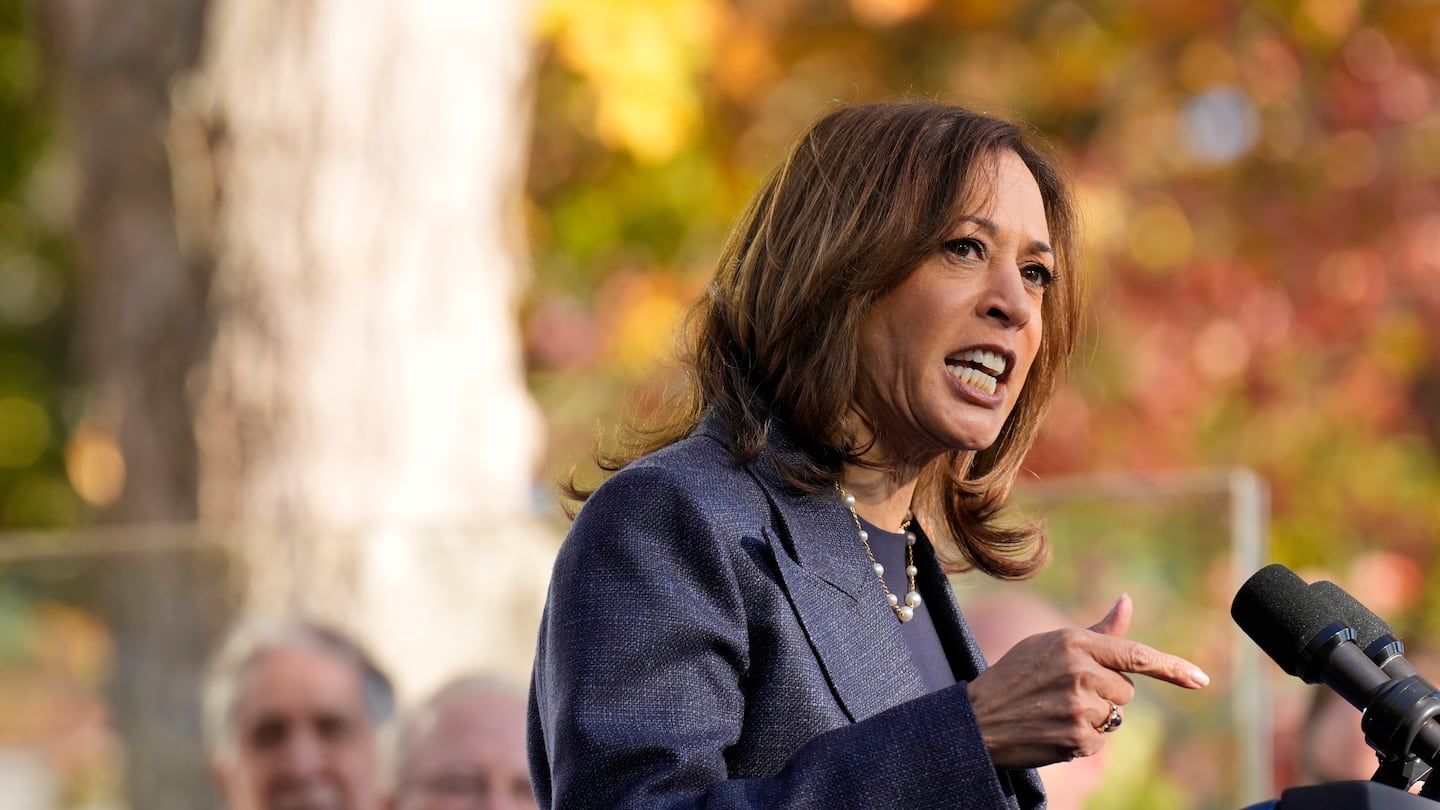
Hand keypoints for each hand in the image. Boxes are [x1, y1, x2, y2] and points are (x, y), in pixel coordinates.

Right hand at [967, 593, 1208, 768]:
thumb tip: (1127, 600)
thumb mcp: (1051, 644)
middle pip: (1126, 689)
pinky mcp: (1078, 738)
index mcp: (1075, 642)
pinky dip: (1084, 738)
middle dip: (1105, 692)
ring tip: (1055, 710)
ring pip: (1115, 715)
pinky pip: (1102, 740)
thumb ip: (1097, 631)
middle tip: (1064, 691)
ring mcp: (1080, 707)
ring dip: (1094, 716)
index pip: (1137, 655)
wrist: (977, 718)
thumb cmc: (1016, 675)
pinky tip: (1054, 728)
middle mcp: (1081, 672)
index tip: (1201, 680)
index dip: (1173, 669)